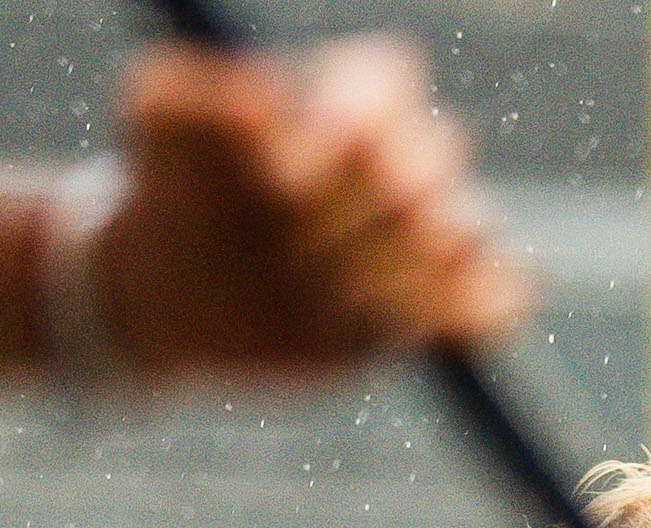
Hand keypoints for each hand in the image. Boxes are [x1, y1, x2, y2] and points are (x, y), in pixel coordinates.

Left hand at [95, 37, 522, 383]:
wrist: (181, 296)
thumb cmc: (170, 196)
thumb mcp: (151, 131)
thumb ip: (185, 94)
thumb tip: (260, 99)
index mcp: (339, 103)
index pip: (387, 82)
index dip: (355, 116)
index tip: (287, 171)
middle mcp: (395, 162)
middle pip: (432, 158)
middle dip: (367, 204)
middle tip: (295, 244)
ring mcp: (425, 236)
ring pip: (465, 229)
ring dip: (401, 265)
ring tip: (335, 292)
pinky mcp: (439, 307)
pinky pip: (498, 299)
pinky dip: (482, 308)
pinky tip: (431, 323)